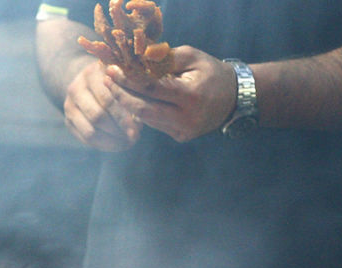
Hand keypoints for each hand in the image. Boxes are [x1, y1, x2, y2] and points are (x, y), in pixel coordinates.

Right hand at [63, 60, 141, 151]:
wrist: (89, 81)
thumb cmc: (115, 79)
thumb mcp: (123, 78)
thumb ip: (130, 93)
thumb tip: (139, 119)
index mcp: (91, 74)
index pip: (107, 100)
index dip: (122, 116)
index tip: (138, 128)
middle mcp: (75, 89)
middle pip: (97, 116)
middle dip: (118, 130)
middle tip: (134, 137)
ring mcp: (69, 106)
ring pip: (90, 131)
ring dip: (111, 141)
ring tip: (128, 143)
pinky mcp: (68, 121)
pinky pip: (86, 140)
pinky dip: (104, 145)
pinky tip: (118, 145)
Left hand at [108, 47, 238, 141]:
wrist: (235, 98)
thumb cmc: (211, 72)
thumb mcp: (192, 57)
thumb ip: (165, 59)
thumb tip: (136, 61)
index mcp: (191, 96)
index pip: (151, 89)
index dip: (129, 80)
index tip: (112, 70)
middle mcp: (186, 118)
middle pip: (142, 110)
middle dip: (121, 96)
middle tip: (107, 81)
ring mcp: (183, 131)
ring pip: (146, 119)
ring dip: (128, 104)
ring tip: (115, 88)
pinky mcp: (180, 137)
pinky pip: (155, 124)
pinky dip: (142, 112)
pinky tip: (131, 100)